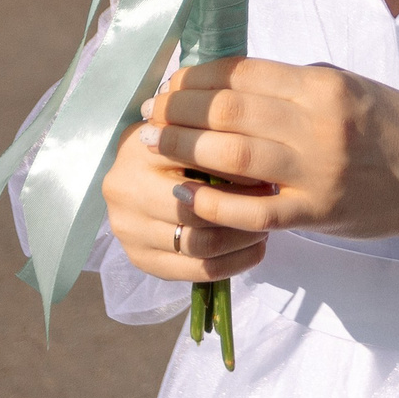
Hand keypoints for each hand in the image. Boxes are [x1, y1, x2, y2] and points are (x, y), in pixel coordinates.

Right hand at [101, 111, 268, 285]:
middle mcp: (126, 190)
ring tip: (265, 225)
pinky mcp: (140, 260)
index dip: (241, 169)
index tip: (268, 170)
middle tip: (272, 201)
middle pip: (199, 209)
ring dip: (243, 238)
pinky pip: (197, 270)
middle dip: (244, 208)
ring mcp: (129, 230)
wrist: (132, 177)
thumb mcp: (185, 126)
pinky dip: (234, 264)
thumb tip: (260, 145)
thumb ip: (212, 129)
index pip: (198, 162)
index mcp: (140, 148)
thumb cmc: (171, 146)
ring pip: (201, 244)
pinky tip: (254, 250)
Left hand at [136, 57, 398, 245]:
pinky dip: (212, 204)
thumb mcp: (348, 88)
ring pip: (232, 156)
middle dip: (177, 111)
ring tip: (152, 147)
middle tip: (148, 115)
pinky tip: (185, 196)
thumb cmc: (391, 126)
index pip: (242, 73)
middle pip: (228, 110)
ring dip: (183, 150)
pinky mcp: (316, 211)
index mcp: (323, 85)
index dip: (195, 78)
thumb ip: (293, 88)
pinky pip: (253, 210)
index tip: (168, 84)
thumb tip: (228, 86)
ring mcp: (317, 170)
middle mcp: (318, 123)